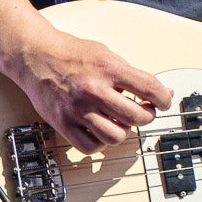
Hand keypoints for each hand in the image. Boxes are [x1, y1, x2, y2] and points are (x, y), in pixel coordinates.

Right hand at [12, 27, 172, 153]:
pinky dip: (100, 143)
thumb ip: (133, 76)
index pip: (149, 88)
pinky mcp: (63, 123)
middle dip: (147, 116)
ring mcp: (78, 109)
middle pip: (136, 117)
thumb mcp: (108, 55)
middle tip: (144, 111)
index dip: (163, 98)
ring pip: (115, 136)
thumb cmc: (72, 54)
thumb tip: (162, 93)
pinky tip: (101, 129)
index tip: (164, 102)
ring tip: (121, 121)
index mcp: (109, 69)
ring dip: (124, 131)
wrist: (36, 56)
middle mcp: (94, 90)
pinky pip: (90, 146)